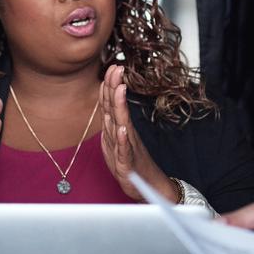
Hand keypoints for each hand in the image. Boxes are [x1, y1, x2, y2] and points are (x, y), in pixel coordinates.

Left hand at [98, 65, 177, 201]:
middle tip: (117, 68)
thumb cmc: (132, 163)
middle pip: (116, 108)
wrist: (147, 186)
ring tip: (120, 89)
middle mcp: (124, 135)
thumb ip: (111, 125)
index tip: (112, 66)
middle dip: (115, 87)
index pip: (112, 104)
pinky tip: (123, 129)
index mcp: (119, 129)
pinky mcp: (128, 164)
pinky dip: (124, 140)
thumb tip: (106, 109)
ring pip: (121, 125)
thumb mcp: (116, 142)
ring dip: (120, 107)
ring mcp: (127, 148)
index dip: (110, 86)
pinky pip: (125, 151)